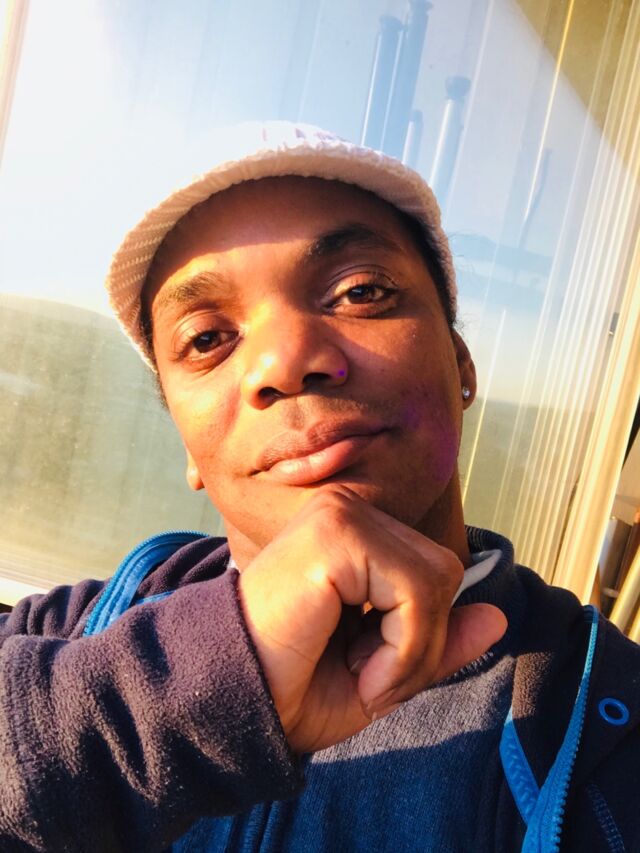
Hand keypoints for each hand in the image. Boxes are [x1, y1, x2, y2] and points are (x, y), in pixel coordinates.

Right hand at [238, 486, 506, 752]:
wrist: (226, 704)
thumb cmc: (292, 686)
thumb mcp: (384, 671)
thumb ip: (438, 641)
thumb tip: (499, 617)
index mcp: (355, 535)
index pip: (437, 572)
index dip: (421, 638)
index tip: (366, 669)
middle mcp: (349, 512)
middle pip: (445, 571)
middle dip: (420, 643)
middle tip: (366, 675)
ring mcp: (341, 515)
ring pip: (438, 580)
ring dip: (410, 651)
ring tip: (359, 672)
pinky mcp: (336, 532)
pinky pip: (416, 593)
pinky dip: (400, 648)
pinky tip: (353, 664)